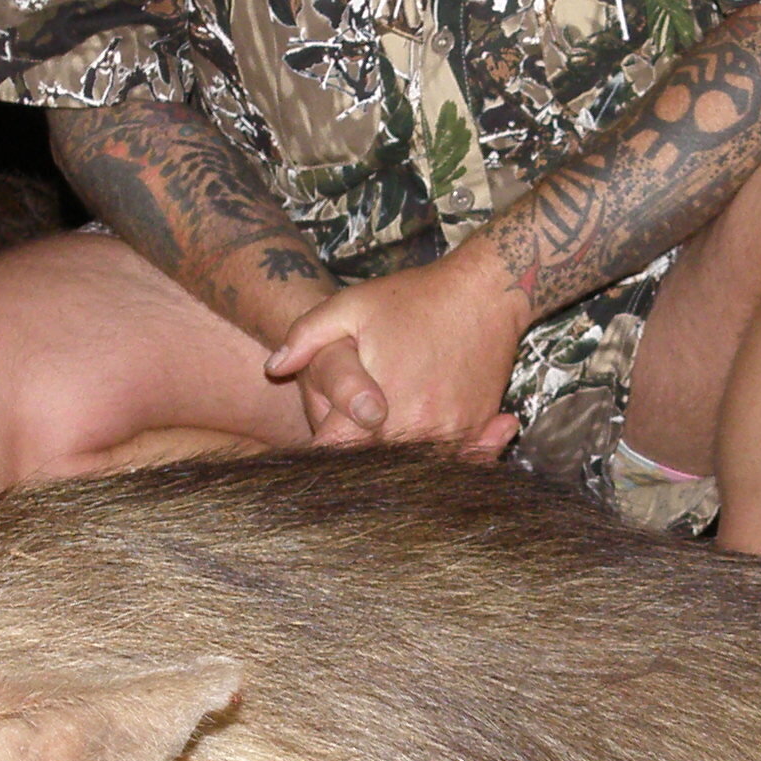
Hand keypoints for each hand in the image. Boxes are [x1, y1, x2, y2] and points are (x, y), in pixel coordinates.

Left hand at [266, 248, 525, 458]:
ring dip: (397, 461)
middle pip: (374, 468)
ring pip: (414, 469)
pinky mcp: (477, 429)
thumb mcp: (349, 306)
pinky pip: (454, 459)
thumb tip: (274, 368)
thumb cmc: (414, 297)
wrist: (486, 291)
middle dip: (358, 458)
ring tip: (387, 435)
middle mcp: (415, 429)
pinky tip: (423, 438)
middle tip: (351, 439)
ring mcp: (451, 433)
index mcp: (375, 409)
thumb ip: (305, 337)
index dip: (323, 452)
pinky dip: (436, 456)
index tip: (321, 440)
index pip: (336, 455)